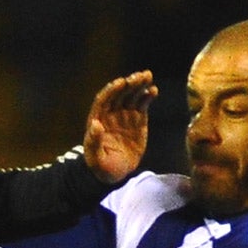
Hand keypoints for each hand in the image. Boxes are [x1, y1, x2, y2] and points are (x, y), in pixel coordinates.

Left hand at [81, 70, 154, 184]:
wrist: (115, 172)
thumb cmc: (101, 166)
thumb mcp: (96, 157)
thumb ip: (94, 141)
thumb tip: (95, 124)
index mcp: (98, 119)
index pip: (104, 100)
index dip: (112, 90)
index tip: (121, 82)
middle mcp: (111, 113)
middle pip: (119, 94)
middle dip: (129, 84)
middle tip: (139, 75)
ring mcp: (125, 115)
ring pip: (132, 96)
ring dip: (139, 85)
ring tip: (148, 76)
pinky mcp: (138, 119)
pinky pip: (143, 104)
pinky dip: (147, 96)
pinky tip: (153, 91)